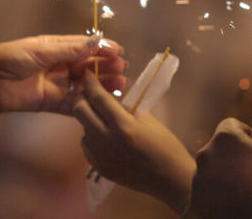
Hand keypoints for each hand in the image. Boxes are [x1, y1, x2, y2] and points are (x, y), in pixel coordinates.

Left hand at [0, 35, 127, 122]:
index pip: (84, 46)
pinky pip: (74, 103)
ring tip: (119, 84)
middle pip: (88, 66)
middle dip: (106, 66)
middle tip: (122, 67)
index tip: (119, 50)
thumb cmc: (8, 60)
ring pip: (85, 85)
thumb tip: (97, 41)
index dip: (102, 48)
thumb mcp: (40, 50)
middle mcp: (59, 65)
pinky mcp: (52, 103)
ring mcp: (56, 85)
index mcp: (55, 47)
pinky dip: (89, 103)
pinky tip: (103, 102)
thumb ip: (69, 49)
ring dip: (102, 84)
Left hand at [73, 71, 195, 212]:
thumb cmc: (165, 145)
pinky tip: (106, 136)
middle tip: (92, 95)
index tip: (88, 73)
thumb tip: (108, 95)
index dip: (91, 82)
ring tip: (104, 118)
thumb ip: (125, 107)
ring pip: (82, 129)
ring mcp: (101, 157)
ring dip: (89, 119)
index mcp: (123, 126)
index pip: (99, 98)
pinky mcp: (100, 168)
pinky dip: (92, 137)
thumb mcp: (147, 119)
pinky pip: (87, 146)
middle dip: (84, 99)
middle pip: (80, 112)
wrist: (171, 179)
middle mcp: (107, 141)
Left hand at [191, 118, 251, 218]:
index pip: (230, 125)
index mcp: (225, 138)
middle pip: (218, 147)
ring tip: (242, 188)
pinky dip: (216, 192)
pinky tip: (232, 200)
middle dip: (231, 154)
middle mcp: (206, 152)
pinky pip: (206, 189)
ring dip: (222, 173)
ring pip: (211, 168)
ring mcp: (199, 175)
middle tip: (248, 169)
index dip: (243, 133)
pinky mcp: (195, 198)